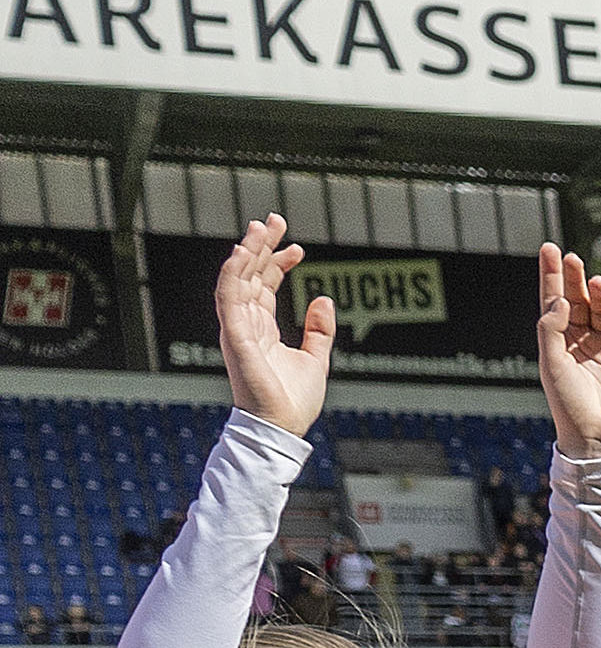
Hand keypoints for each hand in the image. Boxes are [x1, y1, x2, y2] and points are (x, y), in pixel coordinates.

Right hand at [217, 217, 332, 436]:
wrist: (282, 428)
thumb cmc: (293, 400)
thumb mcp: (316, 358)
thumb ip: (319, 330)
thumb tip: (324, 299)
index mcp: (262, 328)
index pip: (265, 286)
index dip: (278, 263)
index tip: (298, 247)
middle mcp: (246, 324)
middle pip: (249, 276)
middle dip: (261, 246)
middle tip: (275, 220)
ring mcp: (238, 329)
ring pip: (237, 280)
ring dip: (247, 252)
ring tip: (260, 227)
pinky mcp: (235, 337)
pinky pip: (228, 299)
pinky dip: (233, 275)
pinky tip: (243, 254)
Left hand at [535, 244, 600, 455]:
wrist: (596, 434)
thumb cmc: (567, 403)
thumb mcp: (551, 363)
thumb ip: (551, 328)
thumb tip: (560, 299)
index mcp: (558, 339)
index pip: (554, 299)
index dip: (551, 275)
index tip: (549, 249)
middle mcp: (580, 339)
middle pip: (579, 299)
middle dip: (575, 278)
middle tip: (573, 258)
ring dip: (599, 294)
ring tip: (597, 283)